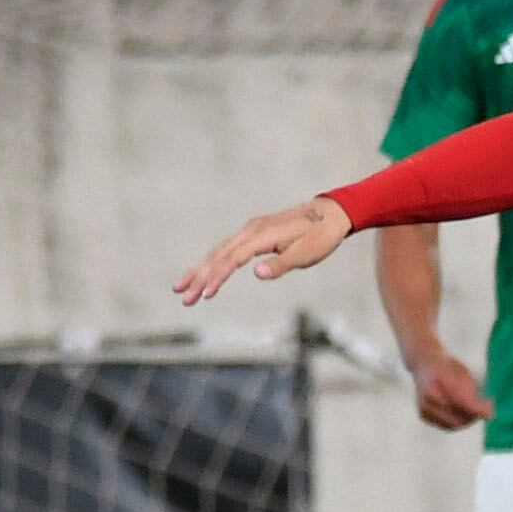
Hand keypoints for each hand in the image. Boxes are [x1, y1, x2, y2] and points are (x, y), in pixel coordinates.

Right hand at [176, 197, 351, 304]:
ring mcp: (251, 230)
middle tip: (182, 297)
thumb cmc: (321, 236)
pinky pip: (228, 248)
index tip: (206, 294)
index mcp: (262, 235)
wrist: (331, 214)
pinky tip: (205, 273)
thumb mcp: (305, 254)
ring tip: (181, 287)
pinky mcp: (255, 233)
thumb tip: (256, 273)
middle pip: (218, 255)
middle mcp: (251, 230)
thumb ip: (280, 264)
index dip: (218, 277)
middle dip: (199, 276)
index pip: (233, 259)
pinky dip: (214, 261)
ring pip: (219, 251)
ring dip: (201, 269)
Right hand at [406, 350, 492, 430]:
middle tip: (486, 409)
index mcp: (440, 379)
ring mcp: (424, 406)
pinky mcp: (423, 414)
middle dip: (474, 417)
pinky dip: (457, 422)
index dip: (478, 411)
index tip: (491, 414)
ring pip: (453, 425)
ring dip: (467, 421)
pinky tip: (463, 412)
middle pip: (458, 417)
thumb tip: (489, 416)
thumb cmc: (449, 367)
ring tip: (475, 410)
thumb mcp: (463, 374)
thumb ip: (472, 394)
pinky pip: (446, 426)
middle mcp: (429, 394)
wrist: (423, 363)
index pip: (462, 402)